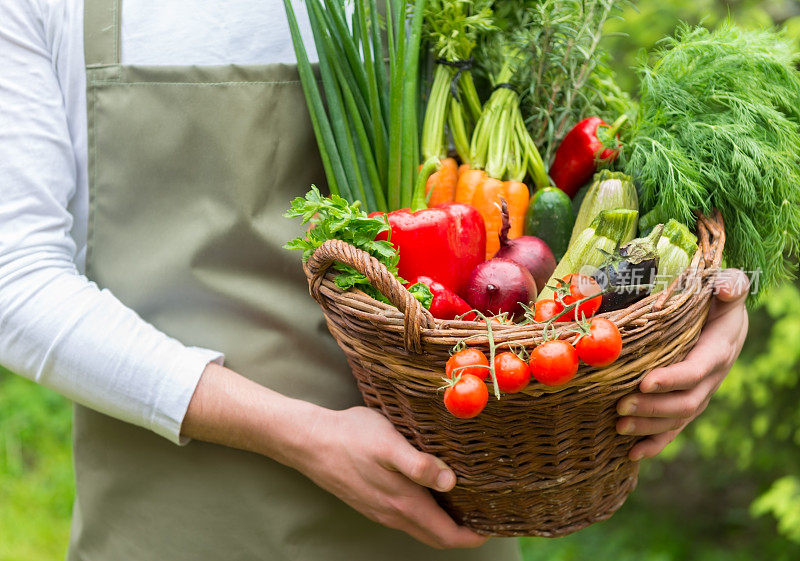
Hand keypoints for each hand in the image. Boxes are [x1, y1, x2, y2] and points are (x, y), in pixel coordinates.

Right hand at [291, 406, 487, 548]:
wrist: (309, 441)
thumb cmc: (352, 437)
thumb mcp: (389, 443)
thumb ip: (419, 465)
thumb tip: (450, 481)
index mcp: (404, 504)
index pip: (447, 535)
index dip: (473, 536)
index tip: (495, 525)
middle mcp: (393, 514)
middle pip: (436, 536)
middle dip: (463, 533)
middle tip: (486, 516)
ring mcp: (380, 510)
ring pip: (420, 527)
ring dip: (444, 523)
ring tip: (465, 504)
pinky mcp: (370, 501)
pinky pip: (405, 518)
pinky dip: (425, 514)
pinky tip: (430, 493)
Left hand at [616, 268, 749, 460]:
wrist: (726, 317)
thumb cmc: (719, 298)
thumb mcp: (727, 286)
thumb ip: (729, 284)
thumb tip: (727, 287)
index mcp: (718, 350)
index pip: (696, 371)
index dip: (672, 379)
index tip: (645, 382)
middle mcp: (711, 378)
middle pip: (685, 402)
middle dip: (652, 408)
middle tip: (620, 407)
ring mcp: (699, 393)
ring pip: (677, 419)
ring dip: (648, 427)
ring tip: (619, 427)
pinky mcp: (687, 400)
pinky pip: (674, 428)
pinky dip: (655, 443)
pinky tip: (633, 454)